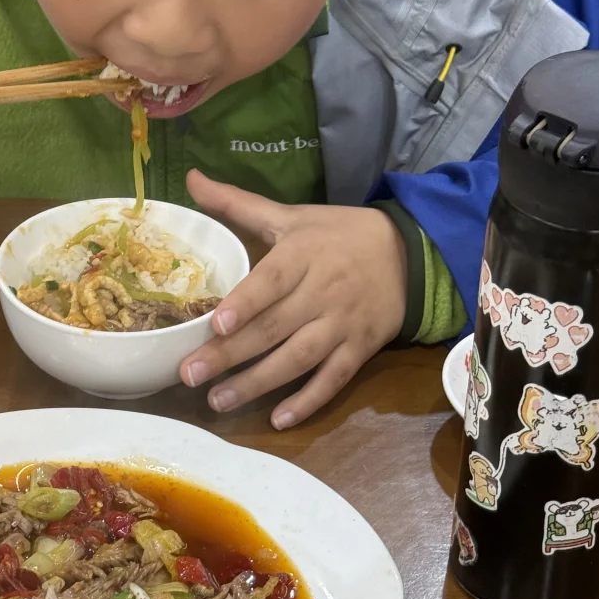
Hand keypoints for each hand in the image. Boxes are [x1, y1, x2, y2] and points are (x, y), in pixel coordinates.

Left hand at [180, 170, 406, 427]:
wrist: (408, 254)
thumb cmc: (337, 234)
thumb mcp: (291, 214)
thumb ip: (237, 204)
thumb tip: (190, 178)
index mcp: (304, 254)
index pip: (273, 281)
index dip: (248, 302)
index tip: (218, 324)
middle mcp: (323, 292)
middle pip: (275, 327)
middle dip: (232, 354)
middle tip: (191, 375)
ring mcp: (343, 325)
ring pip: (299, 359)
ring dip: (259, 383)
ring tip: (219, 401)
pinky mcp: (360, 350)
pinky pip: (334, 380)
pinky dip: (308, 401)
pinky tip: (278, 420)